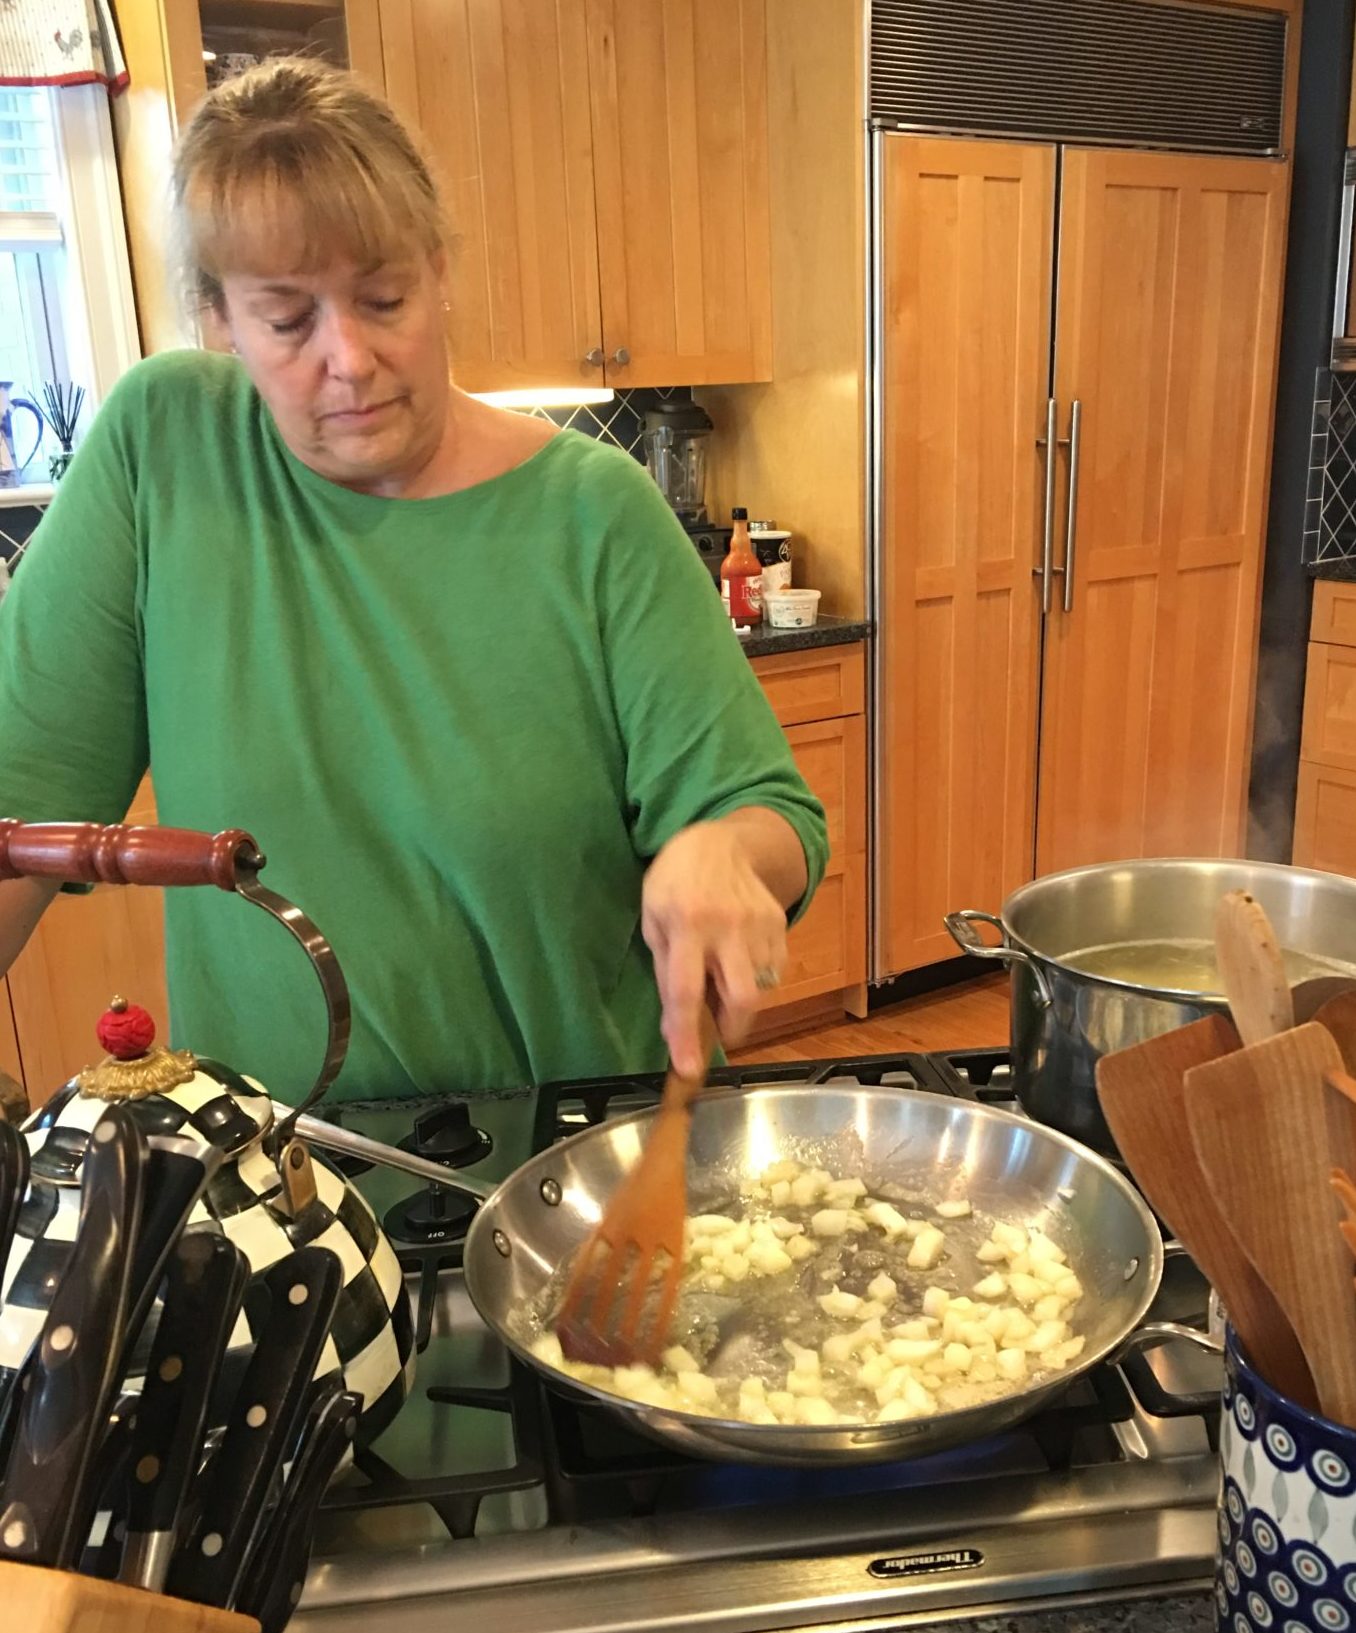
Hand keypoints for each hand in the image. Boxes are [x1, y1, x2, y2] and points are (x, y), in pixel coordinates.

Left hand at [642, 821, 788, 1077]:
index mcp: (686, 924)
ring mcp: (760, 926)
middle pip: (742, 997)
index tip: (688, 1070)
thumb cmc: (675, 881)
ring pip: (761, 988)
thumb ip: (666, 972)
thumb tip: (676, 1028)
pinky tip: (739, 960)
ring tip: (724, 979)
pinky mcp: (780, 925)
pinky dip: (757, 978)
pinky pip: (774, 970)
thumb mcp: (654, 919)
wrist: (722, 841)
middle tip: (719, 1030)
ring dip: (741, 1001)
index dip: (686, 1035)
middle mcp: (727, 927)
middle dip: (732, 1028)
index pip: (686, 991)